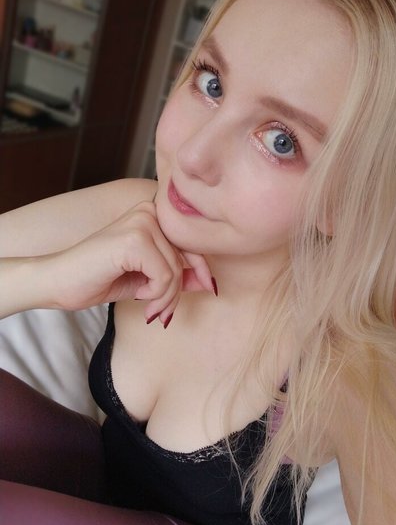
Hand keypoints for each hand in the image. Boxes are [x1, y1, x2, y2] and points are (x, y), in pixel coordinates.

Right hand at [46, 201, 213, 322]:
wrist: (57, 282)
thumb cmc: (98, 279)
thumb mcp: (146, 278)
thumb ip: (176, 276)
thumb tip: (209, 282)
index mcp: (152, 214)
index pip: (193, 242)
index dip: (201, 269)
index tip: (208, 289)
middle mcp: (149, 211)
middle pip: (186, 258)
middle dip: (178, 292)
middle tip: (162, 312)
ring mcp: (141, 222)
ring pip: (176, 270)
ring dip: (166, 298)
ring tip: (149, 308)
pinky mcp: (134, 239)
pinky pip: (164, 275)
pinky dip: (155, 294)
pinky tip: (139, 296)